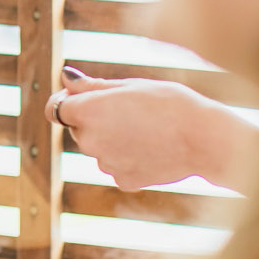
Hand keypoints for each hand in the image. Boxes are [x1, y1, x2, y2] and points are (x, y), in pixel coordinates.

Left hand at [45, 68, 250, 191]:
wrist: (202, 137)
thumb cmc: (168, 103)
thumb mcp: (129, 85)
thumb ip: (92, 86)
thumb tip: (65, 78)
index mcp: (87, 112)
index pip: (56, 109)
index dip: (67, 101)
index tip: (84, 96)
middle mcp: (90, 141)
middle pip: (80, 129)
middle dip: (95, 119)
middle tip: (131, 110)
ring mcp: (106, 164)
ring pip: (99, 148)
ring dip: (112, 139)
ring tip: (147, 128)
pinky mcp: (124, 181)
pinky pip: (117, 166)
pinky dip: (128, 158)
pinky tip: (152, 147)